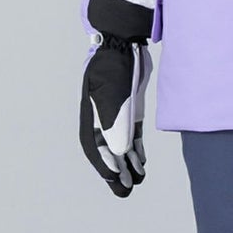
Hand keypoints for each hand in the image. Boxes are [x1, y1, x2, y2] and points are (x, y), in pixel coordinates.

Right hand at [79, 33, 151, 196]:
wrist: (125, 41)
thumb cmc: (115, 65)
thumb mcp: (114, 93)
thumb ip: (115, 121)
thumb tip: (120, 152)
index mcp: (90, 114)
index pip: (94, 147)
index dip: (104, 165)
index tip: (117, 179)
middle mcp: (100, 117)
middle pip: (106, 150)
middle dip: (115, 172)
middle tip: (126, 191)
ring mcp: (116, 112)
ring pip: (121, 145)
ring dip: (128, 164)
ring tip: (137, 181)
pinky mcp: (130, 107)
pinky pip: (131, 134)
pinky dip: (136, 149)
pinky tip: (142, 163)